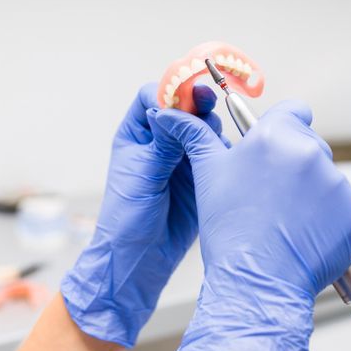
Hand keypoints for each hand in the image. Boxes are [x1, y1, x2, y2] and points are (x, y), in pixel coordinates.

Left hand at [60, 82, 224, 346]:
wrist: (141, 259)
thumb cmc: (127, 218)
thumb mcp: (143, 175)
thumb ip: (163, 141)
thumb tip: (176, 105)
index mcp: (137, 134)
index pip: (154, 96)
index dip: (171, 91)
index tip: (189, 96)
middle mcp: (161, 141)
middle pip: (186, 108)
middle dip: (198, 106)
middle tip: (208, 111)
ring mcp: (183, 158)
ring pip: (206, 128)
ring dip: (212, 130)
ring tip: (212, 145)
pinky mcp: (202, 176)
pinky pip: (218, 153)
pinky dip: (223, 152)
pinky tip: (223, 160)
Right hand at [153, 101, 350, 350]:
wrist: (256, 283)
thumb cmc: (228, 229)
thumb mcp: (207, 175)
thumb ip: (194, 136)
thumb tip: (167, 113)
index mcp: (275, 136)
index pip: (294, 111)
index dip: (282, 128)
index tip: (272, 150)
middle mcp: (311, 152)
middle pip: (310, 145)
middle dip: (294, 165)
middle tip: (271, 197)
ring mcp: (337, 184)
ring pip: (326, 178)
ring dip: (312, 193)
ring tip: (286, 222)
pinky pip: (344, 207)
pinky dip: (330, 219)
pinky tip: (305, 236)